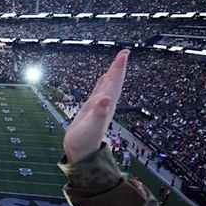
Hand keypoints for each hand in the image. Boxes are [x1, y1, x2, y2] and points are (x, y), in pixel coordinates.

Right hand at [63, 49, 128, 163]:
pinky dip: (102, 83)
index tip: (124, 53)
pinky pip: (99, 91)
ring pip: (108, 86)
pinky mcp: (92, 109)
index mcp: (107, 105)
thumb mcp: (92, 127)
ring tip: (116, 62)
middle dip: (118, 67)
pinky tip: (103, 79)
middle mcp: (106, 103)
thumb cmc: (85, 142)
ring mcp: (99, 106)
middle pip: (114, 82)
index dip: (119, 68)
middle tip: (124, 52)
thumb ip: (100, 113)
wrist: (81, 153)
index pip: (114, 82)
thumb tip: (106, 99)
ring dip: (112, 74)